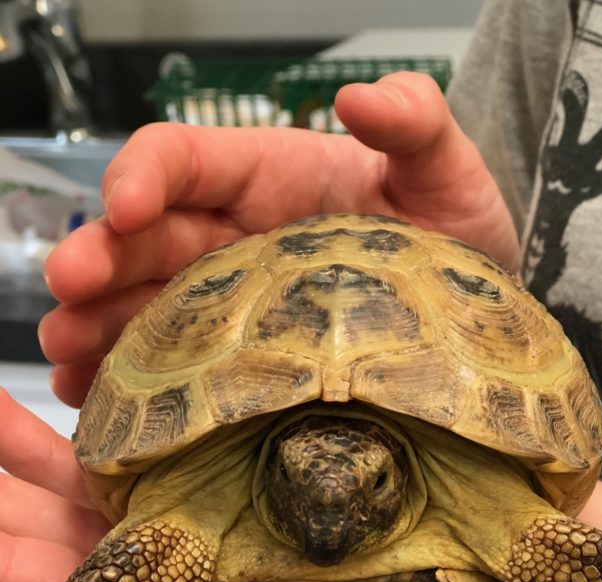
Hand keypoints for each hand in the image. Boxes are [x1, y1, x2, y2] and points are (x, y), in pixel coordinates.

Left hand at [0, 387, 601, 581]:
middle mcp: (275, 569)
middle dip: (33, 503)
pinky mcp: (348, 464)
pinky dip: (191, 397)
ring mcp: (306, 513)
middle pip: (132, 539)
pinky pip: (250, 428)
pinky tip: (133, 365)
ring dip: (84, 441)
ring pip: (173, 476)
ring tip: (4, 400)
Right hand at [39, 71, 518, 406]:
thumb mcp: (450, 176)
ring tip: (67, 362)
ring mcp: (234, 305)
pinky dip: (134, 384)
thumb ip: (417, 125)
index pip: (187, 162)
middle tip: (66, 295)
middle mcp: (236, 241)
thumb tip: (361, 96)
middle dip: (99, 262)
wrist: (473, 322)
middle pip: (147, 241)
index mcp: (271, 180)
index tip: (125, 205)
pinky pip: (175, 367)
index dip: (145, 175)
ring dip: (98, 330)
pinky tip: (102, 404)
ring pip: (146, 307)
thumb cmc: (454, 239)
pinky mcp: (241, 362)